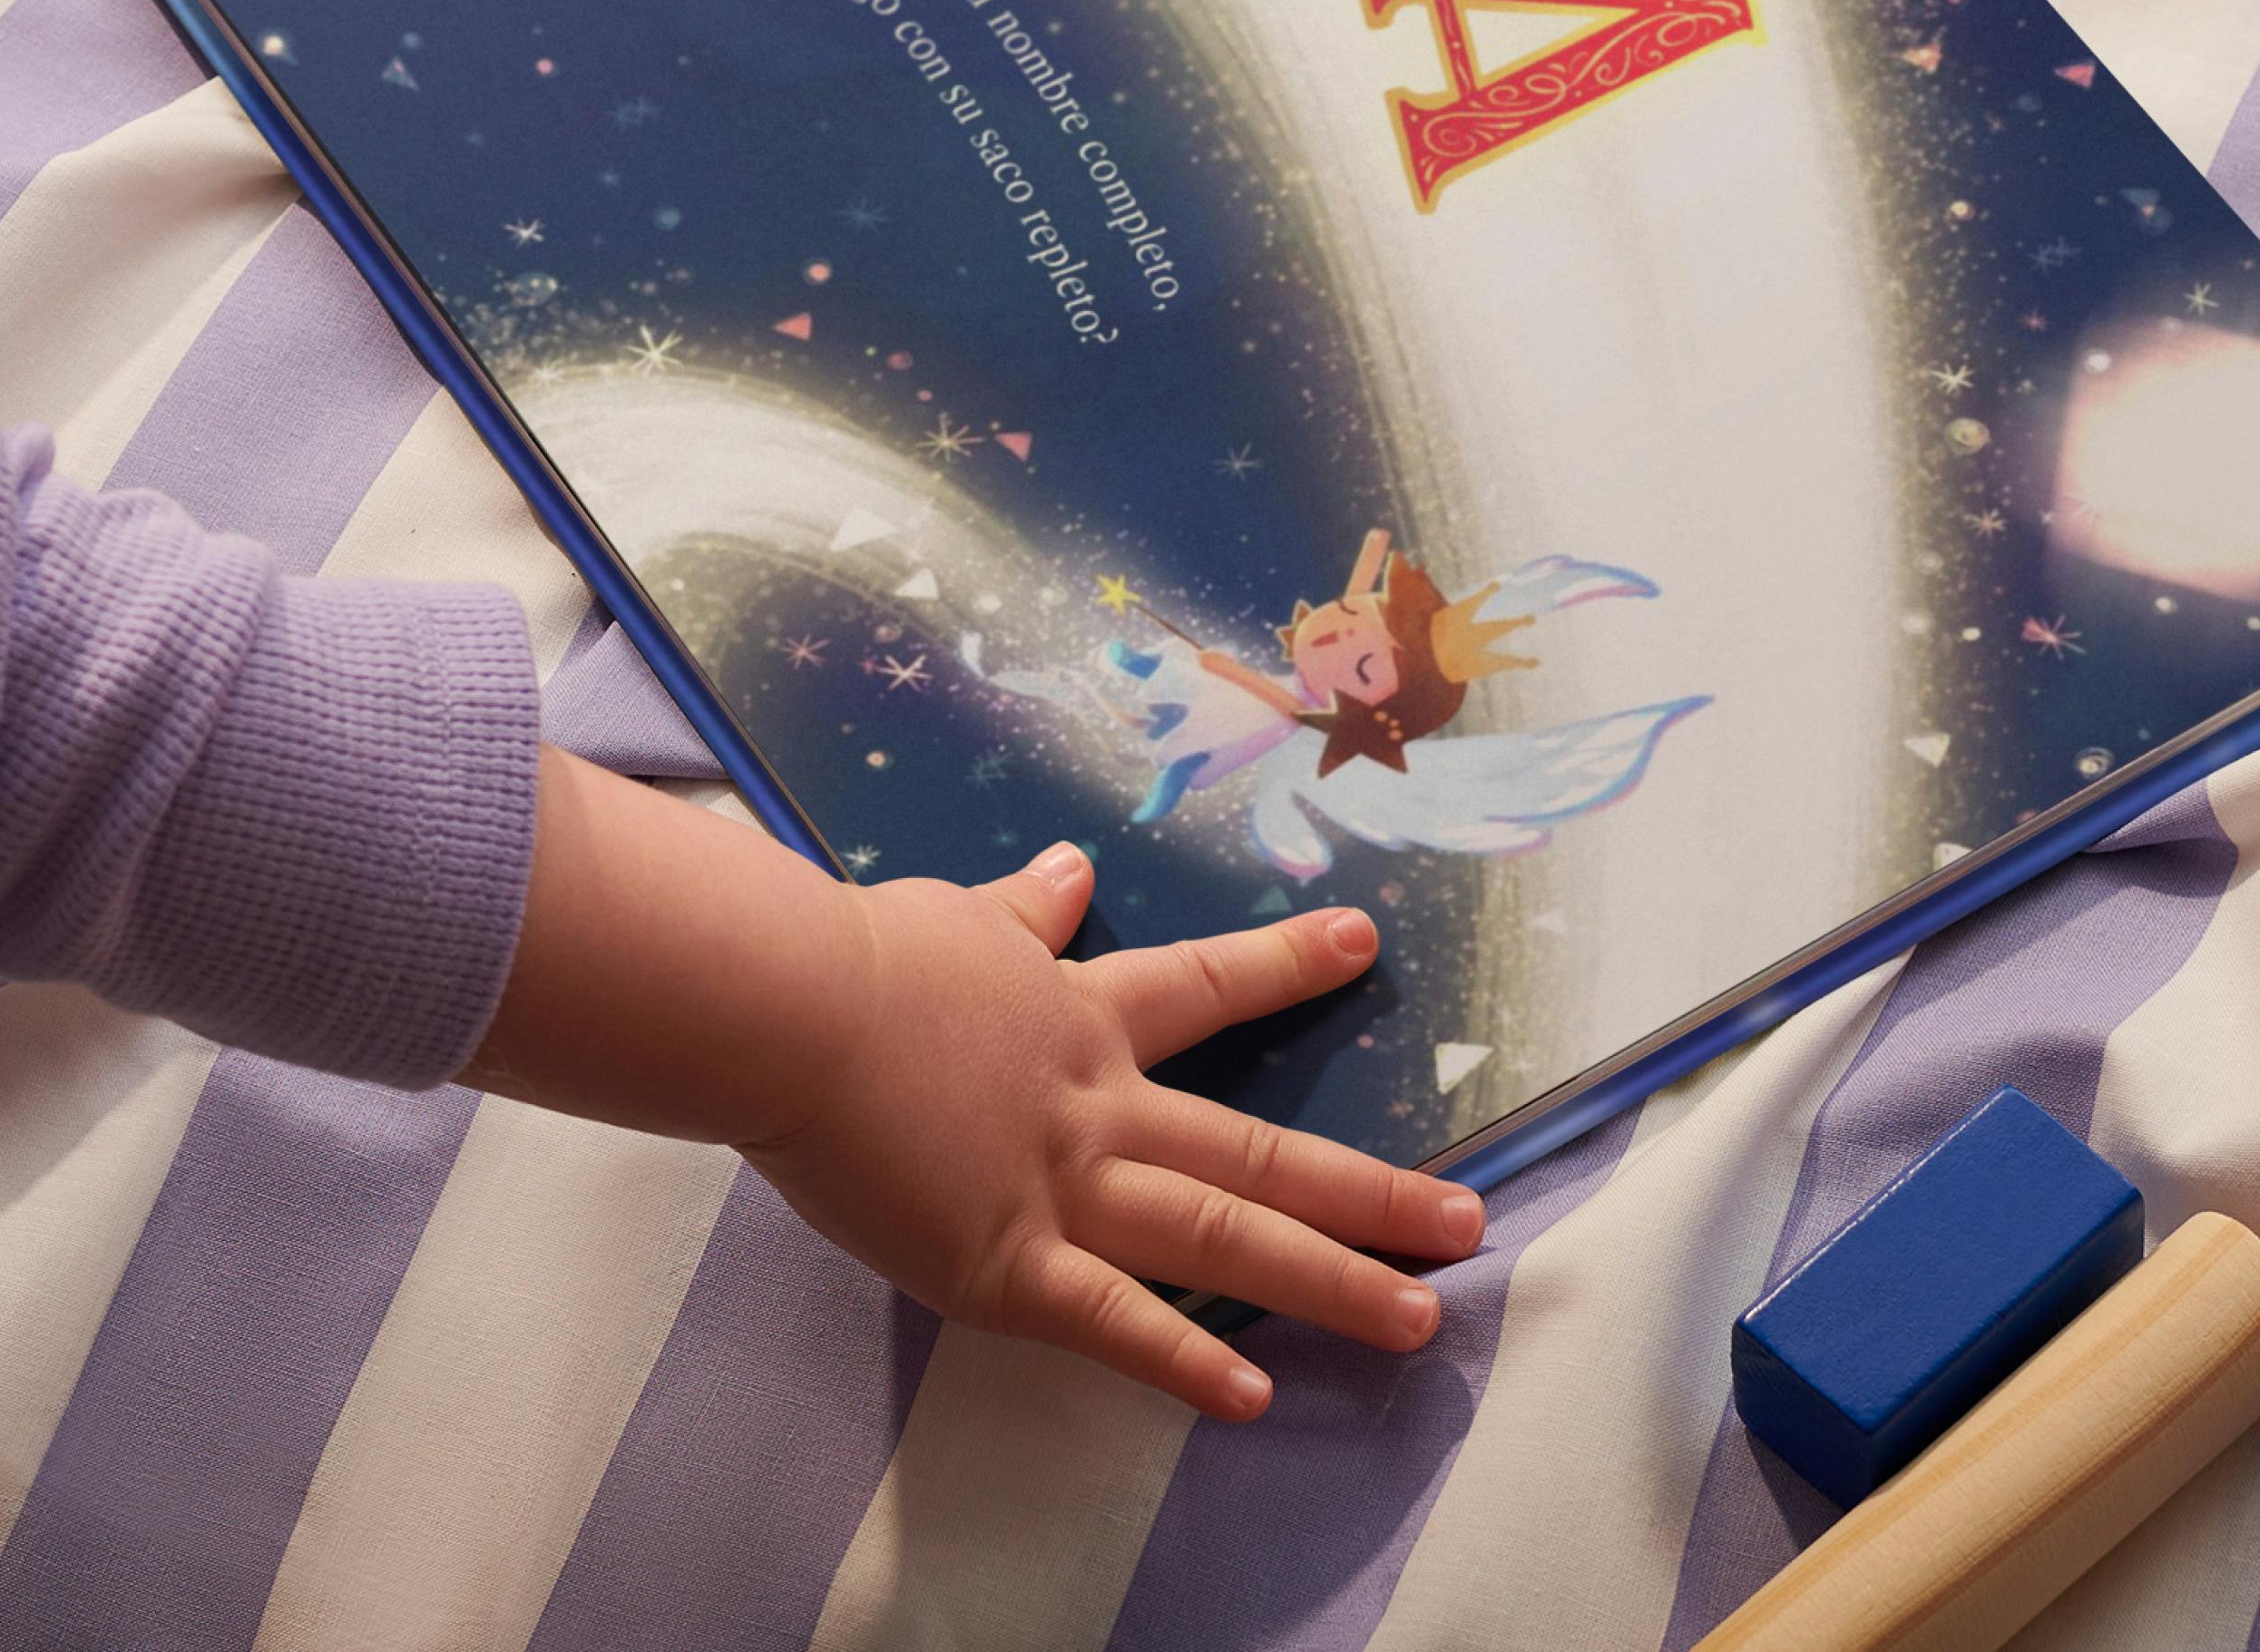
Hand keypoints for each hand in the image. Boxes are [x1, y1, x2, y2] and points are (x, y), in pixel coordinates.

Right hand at [747, 840, 1480, 1416]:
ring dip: (1326, 1278)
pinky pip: (1111, 1320)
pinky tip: (1248, 1391)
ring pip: (1220, 1240)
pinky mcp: (1006, 1264)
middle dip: (1370, 1190)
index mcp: (1081, 1017)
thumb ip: (1025, 912)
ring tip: (1415, 1316)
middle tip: (1468, 1222)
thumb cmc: (861, 959)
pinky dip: (1181, 1359)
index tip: (1360, 947)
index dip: (1285, 967)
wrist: (791, 1012)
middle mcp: (1100, 1107)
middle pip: (1256, 1152)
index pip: (1205, 986)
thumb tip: (1070, 869)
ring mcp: (1064, 1189)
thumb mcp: (957, 920)